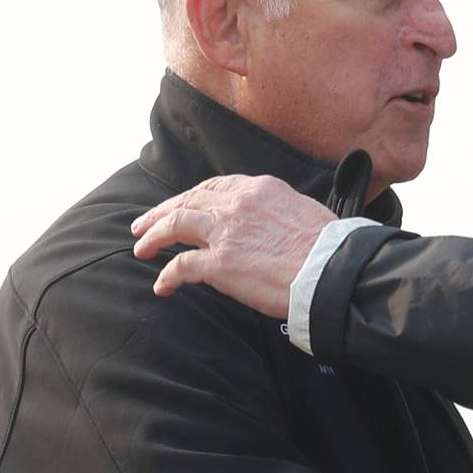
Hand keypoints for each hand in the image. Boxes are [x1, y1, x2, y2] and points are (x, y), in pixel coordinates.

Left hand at [131, 175, 334, 317]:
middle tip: (145, 224)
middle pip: (187, 201)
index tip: (182, 205)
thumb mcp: (303, 210)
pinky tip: (162, 285)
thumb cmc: (329, 247)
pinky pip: (181, 266)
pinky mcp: (220, 263)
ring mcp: (225, 232)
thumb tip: (274, 223)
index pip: (215, 187)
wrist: (331, 269)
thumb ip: (278, 211)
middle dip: (162, 212)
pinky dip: (167, 275)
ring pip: (176, 224)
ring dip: (155, 235)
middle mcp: (237, 204)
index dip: (192, 196)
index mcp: (258, 188)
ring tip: (141, 247)